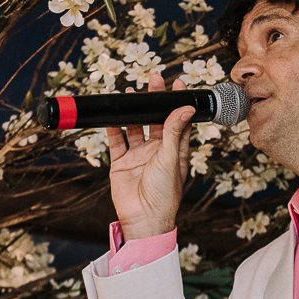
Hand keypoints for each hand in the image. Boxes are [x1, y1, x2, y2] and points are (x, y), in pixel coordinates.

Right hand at [106, 71, 195, 240]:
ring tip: (130, 92)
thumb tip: (186, 108)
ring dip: (134, 112)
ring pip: (135, 128)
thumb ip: (174, 132)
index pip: (179, 121)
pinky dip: (113, 128)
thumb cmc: (164, 194)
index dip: (178, 103)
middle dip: (155, 101)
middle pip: (157, 120)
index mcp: (175, 151)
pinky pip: (117, 142)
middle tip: (154, 80)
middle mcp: (158, 152)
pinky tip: (112, 115)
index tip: (178, 84)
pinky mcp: (121, 164)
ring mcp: (139, 157)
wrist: (143, 218)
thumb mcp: (171, 158)